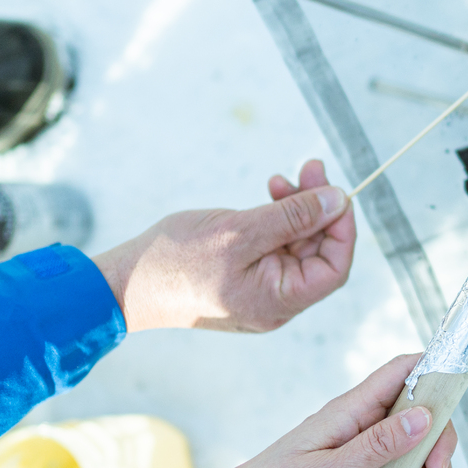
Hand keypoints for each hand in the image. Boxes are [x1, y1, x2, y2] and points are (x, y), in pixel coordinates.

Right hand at [91, 159, 357, 331]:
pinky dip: (276, 219)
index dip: (342, 228)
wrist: (124, 282)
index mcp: (280, 301)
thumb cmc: (175, 262)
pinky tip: (269, 193)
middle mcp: (277, 301)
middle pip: (317, 251)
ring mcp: (261, 289)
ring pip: (296, 245)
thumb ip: (293, 217)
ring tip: (282, 178)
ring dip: (297, 209)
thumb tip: (339, 201)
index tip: (336, 190)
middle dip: (318, 208)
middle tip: (311, 167)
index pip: (334, 267)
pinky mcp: (245, 275)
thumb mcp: (240, 231)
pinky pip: (274, 246)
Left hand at [109, 354, 456, 467]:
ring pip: (403, 436)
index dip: (439, 367)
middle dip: (440, 432)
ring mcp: (347, 445)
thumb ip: (377, 447)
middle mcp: (349, 422)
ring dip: (427, 457)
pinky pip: (388, 460)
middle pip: (412, 406)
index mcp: (345, 413)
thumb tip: (424, 416)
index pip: (402, 371)